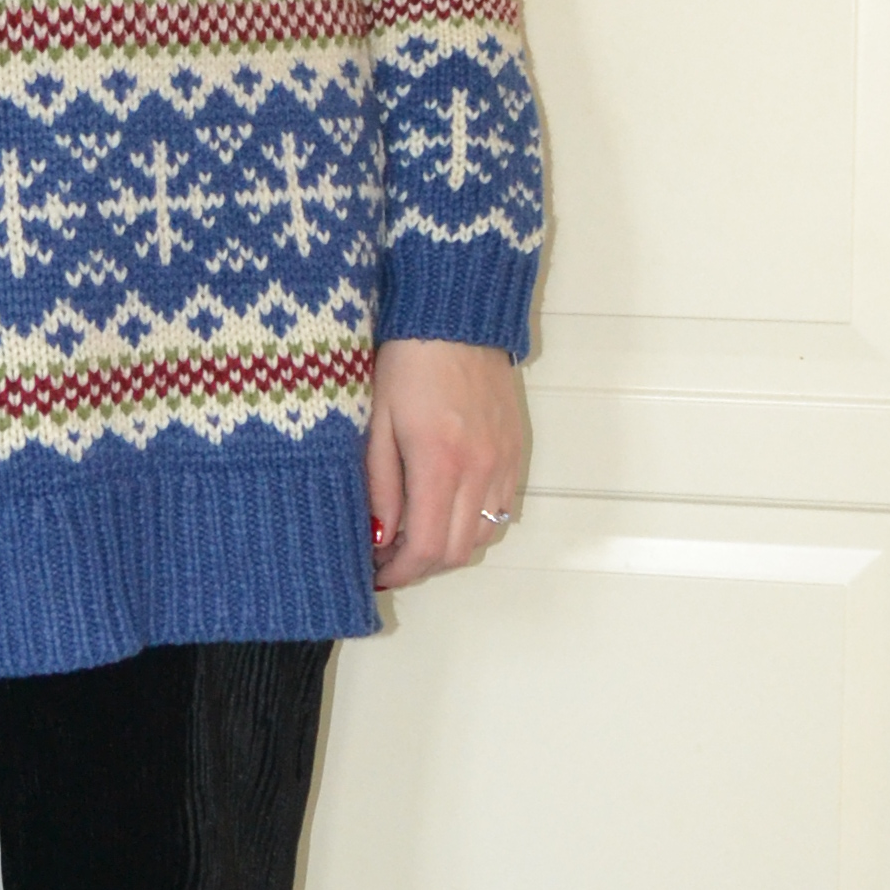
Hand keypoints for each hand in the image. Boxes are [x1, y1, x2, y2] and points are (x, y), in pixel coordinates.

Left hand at [366, 339, 529, 587]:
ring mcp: (503, 462)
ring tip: (413, 532)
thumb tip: (380, 537)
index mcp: (440, 463)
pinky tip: (444, 508)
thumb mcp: (378, 422)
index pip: (426, 548)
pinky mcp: (514, 452)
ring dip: (447, 547)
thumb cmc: (408, 361)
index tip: (375, 572)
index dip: (399, 572)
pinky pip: (498, 509)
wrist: (456, 318)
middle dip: (420, 566)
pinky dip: (471, 523)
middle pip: (456, 552)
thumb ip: (381, 486)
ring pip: (481, 536)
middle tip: (388, 556)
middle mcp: (480, 470)